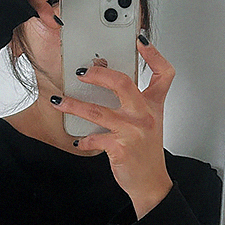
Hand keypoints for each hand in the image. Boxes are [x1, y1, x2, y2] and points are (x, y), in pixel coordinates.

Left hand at [64, 39, 174, 218]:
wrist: (151, 183)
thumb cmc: (146, 151)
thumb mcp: (148, 122)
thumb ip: (134, 101)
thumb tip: (106, 80)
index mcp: (153, 105)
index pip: (163, 73)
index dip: (154, 54)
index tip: (140, 41)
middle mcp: (145, 115)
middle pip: (123, 83)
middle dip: (98, 74)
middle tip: (81, 71)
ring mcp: (133, 131)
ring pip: (98, 110)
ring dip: (74, 104)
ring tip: (60, 101)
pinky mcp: (120, 148)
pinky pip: (95, 137)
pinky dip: (84, 138)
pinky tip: (78, 139)